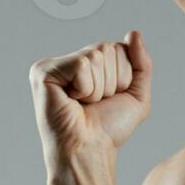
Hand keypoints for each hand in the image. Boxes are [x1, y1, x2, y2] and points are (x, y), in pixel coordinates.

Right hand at [29, 30, 152, 167]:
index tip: (107, 100)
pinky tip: (72, 101)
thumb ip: (141, 62)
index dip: (123, 77)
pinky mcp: (43, 72)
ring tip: (83, 104)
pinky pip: (81, 65)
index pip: (118, 48)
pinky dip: (85, 88)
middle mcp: (70, 61)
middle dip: (111, 81)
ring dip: (98, 88)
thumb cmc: (108, 129)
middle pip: (108, 48)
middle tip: (94, 104)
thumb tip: (133, 33)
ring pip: (95, 56)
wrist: (90, 150)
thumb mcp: (136, 94)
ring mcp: (54, 65)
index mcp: (89, 64)